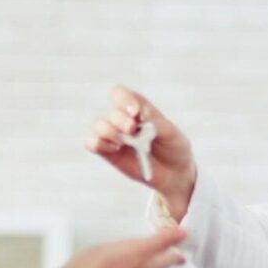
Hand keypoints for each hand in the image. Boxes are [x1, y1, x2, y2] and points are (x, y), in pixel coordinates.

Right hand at [63, 226, 187, 267]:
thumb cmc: (107, 265)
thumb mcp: (137, 247)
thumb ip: (160, 241)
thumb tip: (183, 234)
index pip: (167, 262)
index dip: (175, 257)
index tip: (182, 256)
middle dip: (160, 262)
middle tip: (166, 257)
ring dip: (143, 266)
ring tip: (143, 260)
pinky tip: (117, 266)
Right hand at [86, 86, 196, 212]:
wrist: (175, 173)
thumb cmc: (174, 148)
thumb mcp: (171, 133)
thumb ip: (156, 123)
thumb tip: (140, 115)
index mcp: (138, 108)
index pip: (120, 94)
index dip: (124, 100)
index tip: (136, 113)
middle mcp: (123, 120)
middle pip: (111, 112)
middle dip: (121, 120)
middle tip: (133, 130)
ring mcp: (114, 136)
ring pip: (98, 125)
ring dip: (109, 131)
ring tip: (123, 142)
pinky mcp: (108, 153)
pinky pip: (92, 143)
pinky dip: (98, 143)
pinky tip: (115, 148)